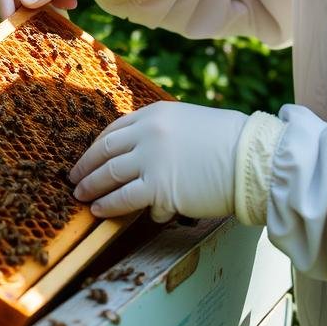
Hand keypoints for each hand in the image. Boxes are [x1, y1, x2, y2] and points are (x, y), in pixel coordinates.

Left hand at [69, 101, 247, 221]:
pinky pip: (124, 199)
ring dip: (92, 187)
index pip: (115, 129)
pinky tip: (100, 212)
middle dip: (86, 166)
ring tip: (82, 197)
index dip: (97, 146)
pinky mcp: (158, 187)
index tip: (89, 156)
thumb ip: (166, 134)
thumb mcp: (192, 123)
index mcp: (155, 113)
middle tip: (74, 178)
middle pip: (105, 151)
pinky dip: (109, 206)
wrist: (252, 160)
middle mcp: (148, 133)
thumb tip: (149, 155)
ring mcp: (150, 160)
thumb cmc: (231, 144)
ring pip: (109, 176)